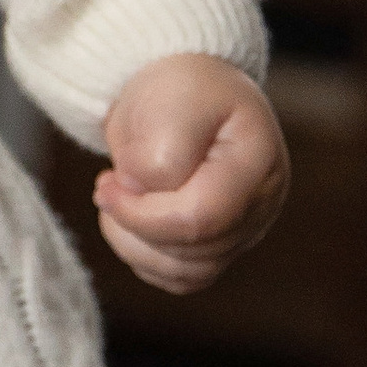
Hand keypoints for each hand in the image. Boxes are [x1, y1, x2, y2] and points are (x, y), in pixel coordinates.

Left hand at [92, 55, 288, 296]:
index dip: (144, 214)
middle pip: (193, 248)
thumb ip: (159, 157)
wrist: (185, 89)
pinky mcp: (219, 247)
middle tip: (108, 183)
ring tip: (118, 198)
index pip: (202, 217)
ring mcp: (244, 230)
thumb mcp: (171, 101)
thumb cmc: (182, 88)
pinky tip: (131, 221)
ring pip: (186, 272)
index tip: (106, 184)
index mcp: (258, 162)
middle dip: (136, 222)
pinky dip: (146, 258)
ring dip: (135, 243)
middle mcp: (261, 204)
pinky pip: (181, 278)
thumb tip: (143, 200)